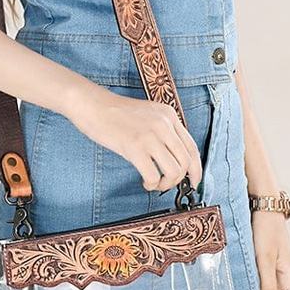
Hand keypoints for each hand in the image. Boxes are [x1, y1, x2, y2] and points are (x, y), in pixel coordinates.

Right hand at [65, 86, 202, 191]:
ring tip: (154, 183)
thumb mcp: (148, 114)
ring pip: (174, 171)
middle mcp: (164, 124)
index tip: (193, 181)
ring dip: (166, 184)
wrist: (92, 104)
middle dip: (179, 180)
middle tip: (166, 185)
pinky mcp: (135, 147)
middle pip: (186, 162)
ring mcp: (150, 135)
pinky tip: (145, 182)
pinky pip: (153, 175)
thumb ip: (163, 130)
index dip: (196, 169)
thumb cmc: (115, 113)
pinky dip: (151, 184)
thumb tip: (173, 158)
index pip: (192, 147)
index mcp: (169, 116)